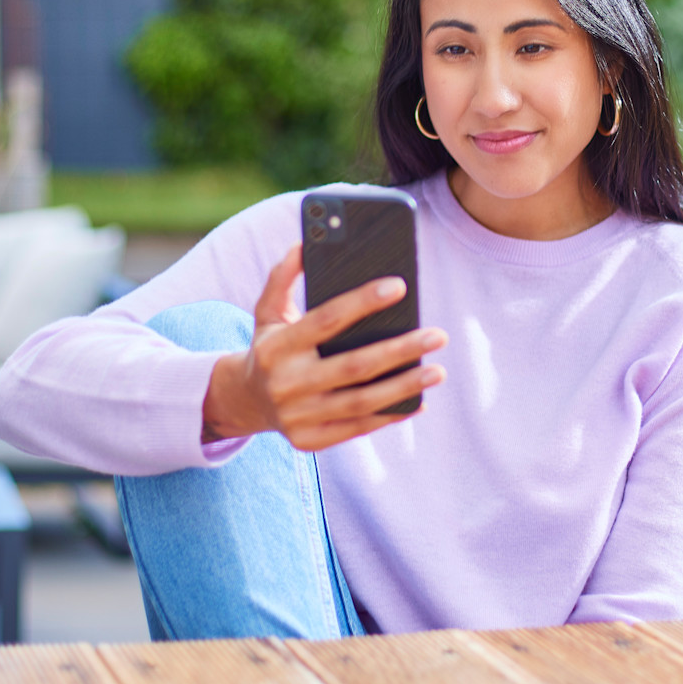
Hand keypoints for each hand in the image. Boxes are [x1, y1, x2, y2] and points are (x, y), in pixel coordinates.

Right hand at [201, 244, 446, 450]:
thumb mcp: (267, 311)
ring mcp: (298, 416)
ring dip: (404, 387)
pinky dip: (391, 415)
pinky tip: (419, 400)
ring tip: (437, 371)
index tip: (399, 286)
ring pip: (361, 402)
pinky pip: (358, 428)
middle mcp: (286, 383)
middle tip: (438, 335)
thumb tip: (305, 243)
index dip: (363, 301)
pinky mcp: (310, 441)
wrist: (244, 402)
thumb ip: (283, 277)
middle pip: (354, 366)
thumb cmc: (269, 347)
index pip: (326, 319)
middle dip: (400, 350)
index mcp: (277, 346)